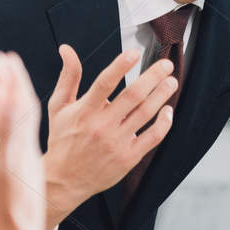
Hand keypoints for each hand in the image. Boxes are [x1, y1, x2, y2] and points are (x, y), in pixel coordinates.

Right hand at [42, 45, 176, 229]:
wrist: (64, 180)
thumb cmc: (62, 139)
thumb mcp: (58, 107)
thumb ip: (68, 77)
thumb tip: (67, 49)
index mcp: (84, 111)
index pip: (104, 84)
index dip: (120, 66)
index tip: (134, 53)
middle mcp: (101, 126)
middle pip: (133, 96)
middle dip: (153, 77)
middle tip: (166, 65)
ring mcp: (117, 142)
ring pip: (146, 113)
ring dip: (162, 95)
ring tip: (171, 82)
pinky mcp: (129, 157)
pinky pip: (153, 137)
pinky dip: (164, 122)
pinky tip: (168, 110)